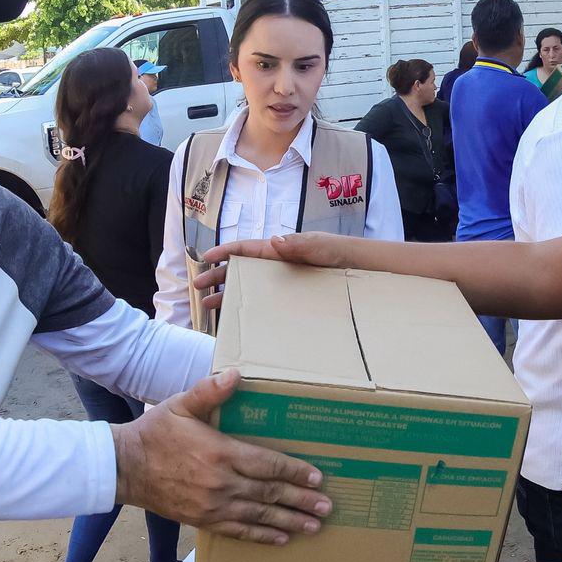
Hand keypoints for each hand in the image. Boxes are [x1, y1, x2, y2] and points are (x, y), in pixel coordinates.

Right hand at [111, 369, 330, 543]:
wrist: (125, 467)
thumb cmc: (155, 433)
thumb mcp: (181, 405)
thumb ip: (209, 391)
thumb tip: (234, 374)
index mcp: (221, 453)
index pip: (268, 465)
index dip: (295, 472)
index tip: (317, 477)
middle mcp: (222, 483)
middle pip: (270, 493)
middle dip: (301, 500)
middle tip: (327, 507)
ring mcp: (213, 505)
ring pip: (259, 515)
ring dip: (290, 521)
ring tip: (314, 525)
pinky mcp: (204, 520)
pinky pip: (239, 530)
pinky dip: (262, 535)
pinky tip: (281, 537)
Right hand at [191, 233, 356, 312]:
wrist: (363, 270)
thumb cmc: (341, 253)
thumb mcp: (320, 246)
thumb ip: (298, 244)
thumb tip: (272, 241)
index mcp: (280, 251)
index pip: (246, 249)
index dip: (224, 252)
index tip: (204, 258)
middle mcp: (278, 266)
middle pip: (241, 269)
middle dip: (218, 276)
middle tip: (198, 287)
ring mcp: (284, 283)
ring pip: (250, 287)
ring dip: (229, 295)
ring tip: (210, 306)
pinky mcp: (293, 297)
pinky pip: (266, 301)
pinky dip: (250, 307)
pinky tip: (241, 320)